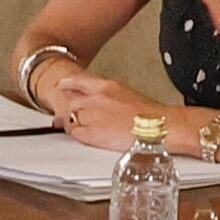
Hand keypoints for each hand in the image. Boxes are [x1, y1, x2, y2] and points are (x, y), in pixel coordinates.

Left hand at [29, 63, 162, 147]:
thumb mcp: (127, 95)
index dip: (67, 84)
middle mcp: (96, 98)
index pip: (79, 82)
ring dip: (75, 125)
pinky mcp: (92, 133)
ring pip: (71, 119)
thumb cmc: (150, 115)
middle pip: (71, 102)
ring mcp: (93, 115)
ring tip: (88, 130)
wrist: (159, 127)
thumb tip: (99, 104)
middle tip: (72, 118)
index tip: (60, 85)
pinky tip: (90, 137)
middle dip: (71, 111)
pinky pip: (76, 134)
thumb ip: (107, 97)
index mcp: (107, 86)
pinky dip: (79, 136)